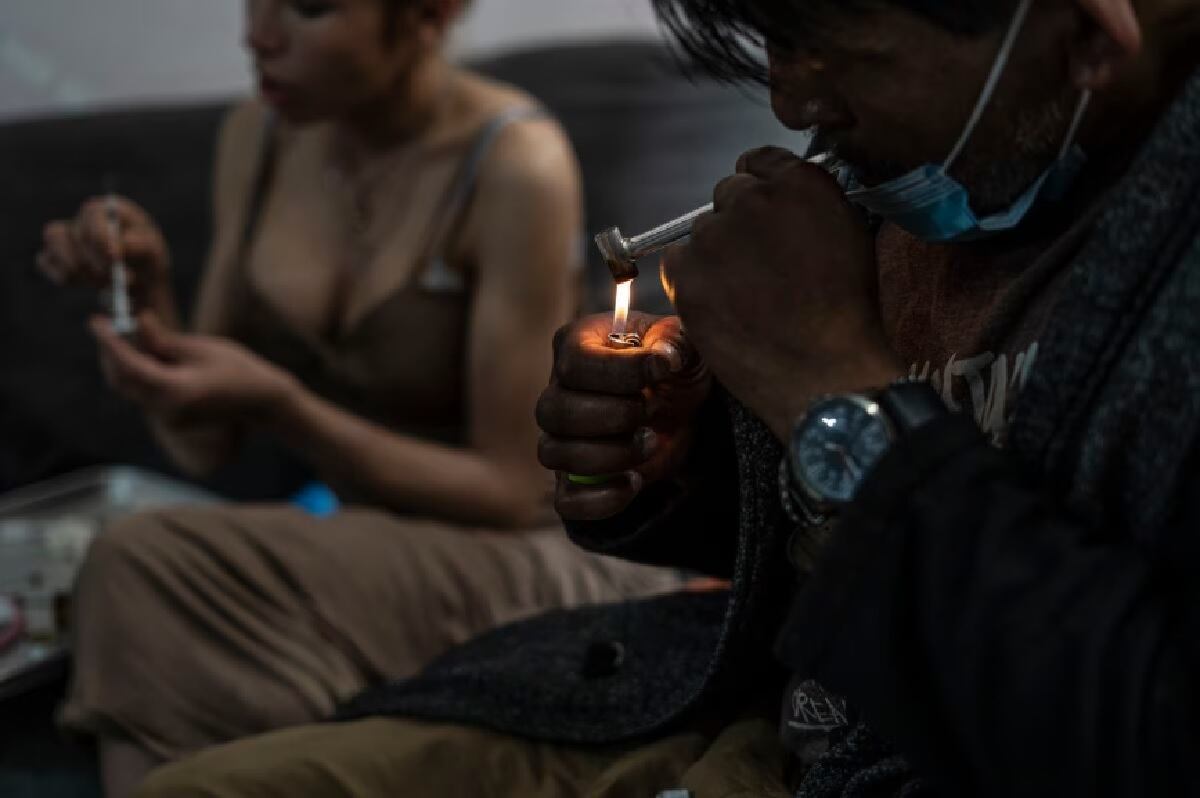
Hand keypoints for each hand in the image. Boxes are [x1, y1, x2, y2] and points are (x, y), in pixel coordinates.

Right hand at [39, 195, 174, 319]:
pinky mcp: (53, 253)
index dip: (100, 237)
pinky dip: (66, 277)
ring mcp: (67, 233)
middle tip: (113, 279)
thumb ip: (137, 247)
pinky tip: (87, 283)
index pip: (93, 213)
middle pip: (75, 234)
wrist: (141, 282)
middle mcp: (85, 217)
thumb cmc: (148, 263)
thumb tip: (113, 252)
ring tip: (103, 282)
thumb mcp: (153, 253)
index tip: (114, 258)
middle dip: (94, 262)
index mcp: (110, 209)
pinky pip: (45, 261)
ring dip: (78, 270)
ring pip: (53, 243)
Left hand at [90, 311, 296, 422]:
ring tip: (128, 335)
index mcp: (175, 391)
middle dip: (110, 353)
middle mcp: (166, 410)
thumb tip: (136, 320)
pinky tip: (147, 354)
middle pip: (122, 381)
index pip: (129, 365)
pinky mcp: (171, 418)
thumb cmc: (238, 369)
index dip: (108, 341)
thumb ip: (163, 338)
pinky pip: (144, 394)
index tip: (95, 320)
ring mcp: (167, 418)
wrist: (262, 401)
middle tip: (108, 326)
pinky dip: (139, 373)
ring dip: (123, 363)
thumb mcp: (200, 347)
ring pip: (130, 389)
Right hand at [537, 312, 710, 520]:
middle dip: (614, 416)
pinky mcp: (573, 480)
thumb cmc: (673, 366)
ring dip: (610, 455)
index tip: (662, 370)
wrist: (681, 408)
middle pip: (553, 411)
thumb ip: (676, 342)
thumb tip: (662, 358)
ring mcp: (559, 438)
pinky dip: (602, 499)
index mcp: (576, 345)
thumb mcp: (685, 345)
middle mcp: (557, 391)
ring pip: (553, 454)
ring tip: (650, 441)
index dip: (622, 372)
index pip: (575, 363)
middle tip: (652, 409)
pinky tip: (636, 481)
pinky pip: (566, 501)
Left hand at [662, 146, 904, 440]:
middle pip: (727, 194)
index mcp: (799, 183)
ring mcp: (714, 235)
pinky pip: (677, 264)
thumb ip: (812, 202)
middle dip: (737, 223)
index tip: (763, 216)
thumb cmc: (846, 312)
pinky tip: (721, 306)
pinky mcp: (686, 273)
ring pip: (701, 232)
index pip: (759, 161)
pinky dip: (691, 281)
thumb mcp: (849, 235)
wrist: (823, 371)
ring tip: (744, 296)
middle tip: (756, 266)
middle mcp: (752, 198)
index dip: (760, 190)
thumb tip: (786, 197)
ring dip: (715, 254)